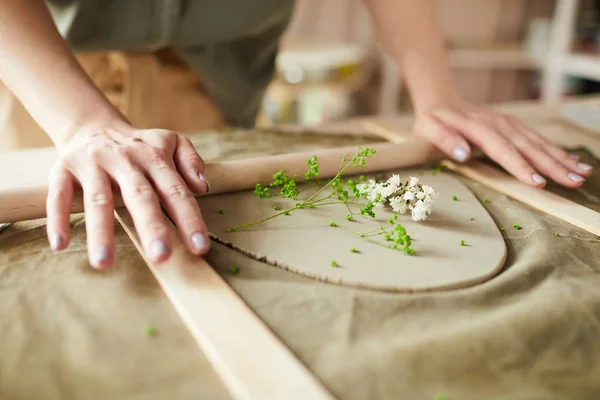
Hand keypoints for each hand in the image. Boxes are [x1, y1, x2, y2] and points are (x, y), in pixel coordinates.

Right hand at [46, 123, 210, 268]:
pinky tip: (60, 245)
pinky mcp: (63, 168)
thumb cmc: (140, 145)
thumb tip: (202, 186)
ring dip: (101, 232)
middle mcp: (124, 160)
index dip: (189, 219)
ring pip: (98, 199)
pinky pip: (59, 195)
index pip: (176, 191)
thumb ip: (191, 160)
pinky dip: (58, 218)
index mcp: (154, 157)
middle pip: (140, 196)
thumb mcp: (171, 142)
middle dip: (151, 227)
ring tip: (104, 264)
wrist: (93, 125)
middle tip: (161, 256)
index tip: (200, 248)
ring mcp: (93, 164)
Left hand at [413, 102, 592, 187]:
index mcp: (478, 127)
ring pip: (538, 142)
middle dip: (552, 165)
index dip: (520, 166)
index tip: (537, 181)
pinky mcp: (514, 126)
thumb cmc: (432, 121)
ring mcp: (509, 124)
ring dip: (561, 158)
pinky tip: (573, 161)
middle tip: (573, 182)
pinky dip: (557, 150)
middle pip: (528, 146)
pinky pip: (538, 139)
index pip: (502, 150)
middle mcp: (498, 124)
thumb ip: (444, 140)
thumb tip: (463, 153)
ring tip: (582, 174)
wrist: (442, 99)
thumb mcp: (428, 128)